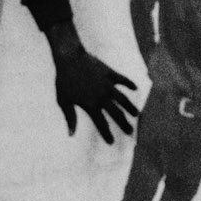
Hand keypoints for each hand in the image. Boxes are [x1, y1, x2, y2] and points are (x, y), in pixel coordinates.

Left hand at [47, 28, 138, 143]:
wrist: (70, 57)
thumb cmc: (64, 80)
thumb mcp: (63, 100)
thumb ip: (70, 117)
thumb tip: (71, 134)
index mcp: (90, 105)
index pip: (101, 124)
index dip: (107, 134)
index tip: (111, 142)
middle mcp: (102, 97)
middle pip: (116, 113)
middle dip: (124, 124)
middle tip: (130, 131)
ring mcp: (107, 84)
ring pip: (123, 98)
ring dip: (130, 107)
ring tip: (137, 114)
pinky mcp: (109, 73)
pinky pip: (122, 79)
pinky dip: (129, 84)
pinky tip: (135, 88)